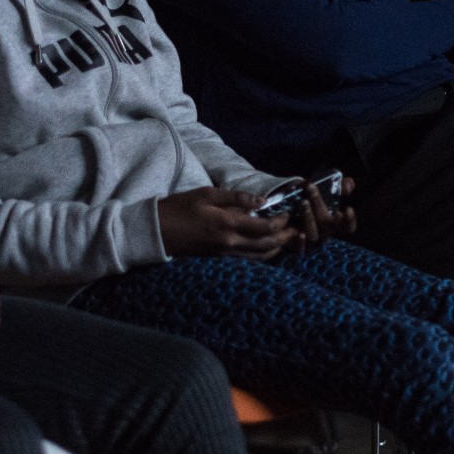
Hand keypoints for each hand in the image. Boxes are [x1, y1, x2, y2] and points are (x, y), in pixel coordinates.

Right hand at [157, 187, 296, 259]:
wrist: (156, 232)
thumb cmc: (179, 208)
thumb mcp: (206, 195)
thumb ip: (235, 197)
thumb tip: (261, 200)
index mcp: (226, 224)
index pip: (263, 227)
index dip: (280, 221)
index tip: (289, 213)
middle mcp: (229, 243)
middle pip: (266, 244)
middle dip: (284, 237)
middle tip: (297, 229)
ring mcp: (224, 253)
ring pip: (259, 256)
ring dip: (277, 248)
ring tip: (288, 240)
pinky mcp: (219, 258)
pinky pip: (248, 259)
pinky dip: (262, 254)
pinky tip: (268, 248)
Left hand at [291, 176, 357, 246]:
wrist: (286, 212)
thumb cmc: (310, 202)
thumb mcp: (322, 192)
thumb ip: (338, 187)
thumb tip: (349, 184)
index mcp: (333, 223)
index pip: (347, 227)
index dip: (349, 221)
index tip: (347, 209)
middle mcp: (324, 233)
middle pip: (327, 224)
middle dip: (320, 204)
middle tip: (311, 189)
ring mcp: (310, 241)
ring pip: (313, 234)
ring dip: (309, 217)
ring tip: (303, 202)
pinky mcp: (296, 246)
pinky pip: (300, 248)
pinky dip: (300, 242)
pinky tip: (299, 234)